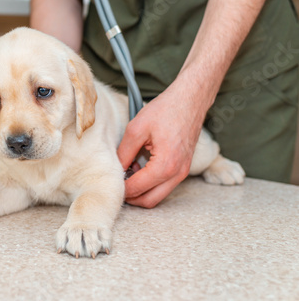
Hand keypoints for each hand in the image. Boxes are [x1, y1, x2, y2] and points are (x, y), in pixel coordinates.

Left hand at [117, 79, 206, 207]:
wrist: (191, 99)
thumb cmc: (166, 109)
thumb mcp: (136, 129)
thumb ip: (124, 153)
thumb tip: (115, 169)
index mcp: (165, 166)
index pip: (136, 189)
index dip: (119, 188)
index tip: (108, 181)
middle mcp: (177, 174)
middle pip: (148, 201)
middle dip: (130, 196)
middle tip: (116, 182)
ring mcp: (183, 172)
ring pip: (157, 195)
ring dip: (141, 190)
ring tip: (128, 172)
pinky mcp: (184, 168)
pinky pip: (165, 185)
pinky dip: (150, 183)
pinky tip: (139, 167)